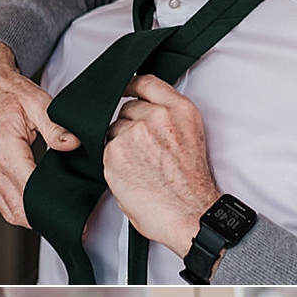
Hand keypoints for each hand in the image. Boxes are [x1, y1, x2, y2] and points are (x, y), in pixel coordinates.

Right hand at [0, 41, 78, 226]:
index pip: (29, 192)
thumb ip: (56, 127)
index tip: (71, 208)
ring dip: (30, 214)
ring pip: (9, 210)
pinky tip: (36, 200)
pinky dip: (19, 205)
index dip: (51, 204)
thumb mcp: (37, 102)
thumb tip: (74, 145)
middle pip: (18, 210)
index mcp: (2, 149)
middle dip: (43, 216)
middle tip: (69, 216)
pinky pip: (1, 200)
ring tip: (54, 210)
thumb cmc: (5, 90)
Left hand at [103, 74, 221, 255]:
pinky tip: (129, 176)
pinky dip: (112, 163)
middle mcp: (157, 116)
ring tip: (137, 167)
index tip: (123, 89)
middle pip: (127, 108)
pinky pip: (105, 150)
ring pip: (113, 130)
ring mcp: (134, 133)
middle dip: (128, 126)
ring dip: (119, 145)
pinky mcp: (115, 152)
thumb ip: (168, 120)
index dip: (131, 85)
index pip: (147, 82)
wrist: (190, 214)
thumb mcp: (190, 137)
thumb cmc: (191, 185)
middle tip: (140, 151)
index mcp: (180, 110)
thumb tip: (142, 115)